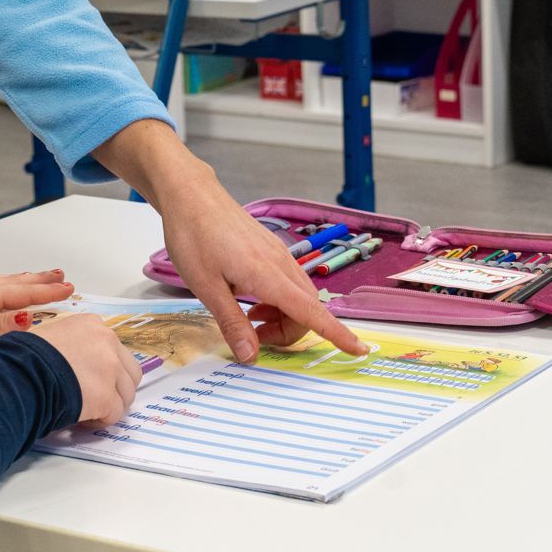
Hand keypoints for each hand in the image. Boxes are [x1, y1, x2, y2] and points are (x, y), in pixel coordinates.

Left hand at [0, 271, 72, 342]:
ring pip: (3, 283)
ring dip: (23, 280)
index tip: (69, 289)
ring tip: (37, 276)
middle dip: (40, 280)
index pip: (25, 293)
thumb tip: (31, 321)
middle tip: (60, 275)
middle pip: (16, 283)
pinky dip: (2, 285)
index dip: (48, 292)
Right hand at [30, 312, 140, 427]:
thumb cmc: (22, 357)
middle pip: (129, 371)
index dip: (105, 369)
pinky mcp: (106, 395)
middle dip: (117, 388)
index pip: (114, 348)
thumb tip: (70, 359)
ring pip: (126, 394)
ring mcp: (110, 368)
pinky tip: (83, 417)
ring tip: (88, 410)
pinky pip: (115, 414)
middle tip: (96, 398)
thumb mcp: (48, 335)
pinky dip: (101, 420)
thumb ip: (69, 343)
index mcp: (92, 325)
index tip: (90, 379)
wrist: (18, 375)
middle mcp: (106, 341)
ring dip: (111, 405)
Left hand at [93, 120, 366, 362]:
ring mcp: (279, 255)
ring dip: (285, 317)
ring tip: (250, 318)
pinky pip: (290, 283)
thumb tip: (251, 356)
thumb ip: (232, 322)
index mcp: (267, 274)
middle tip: (255, 337)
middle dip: (291, 332)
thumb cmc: (194, 237)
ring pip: (300, 297)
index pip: (311, 311)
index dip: (337, 334)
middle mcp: (281, 264)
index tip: (359, 350)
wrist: (192, 196)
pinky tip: (251, 299)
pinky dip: (280, 302)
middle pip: (309, 309)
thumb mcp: (205, 287)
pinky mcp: (272, 250)